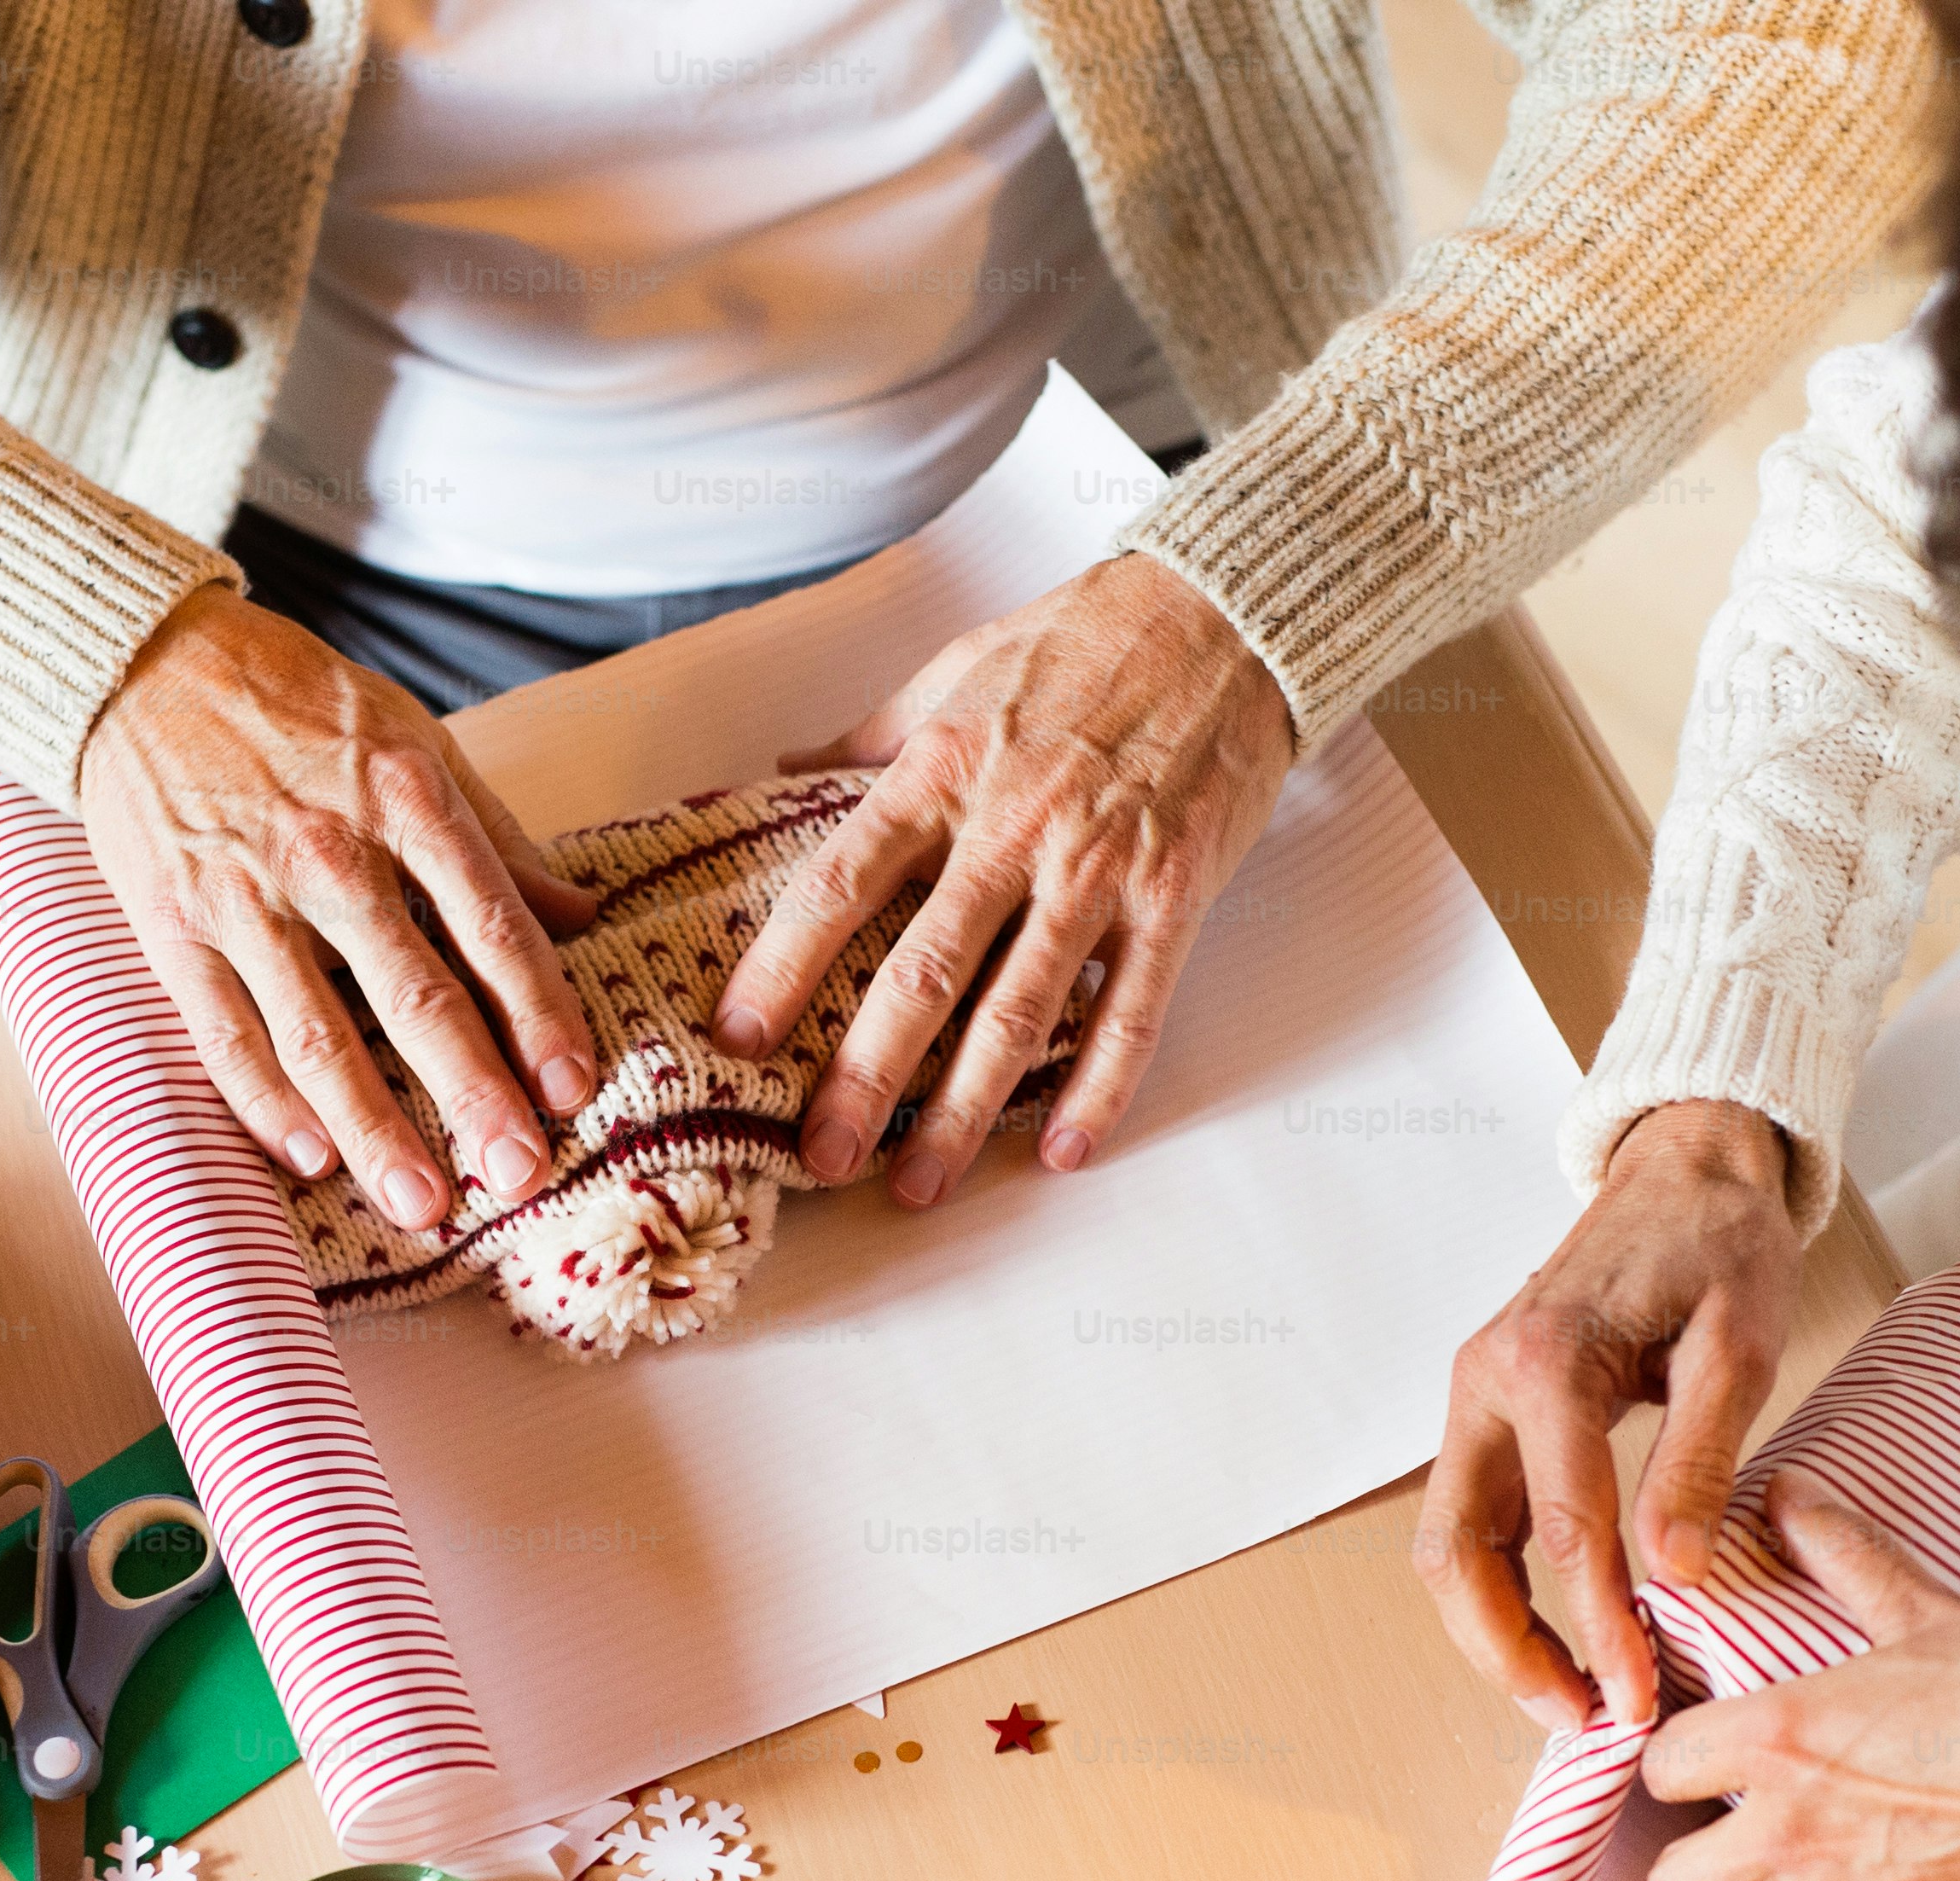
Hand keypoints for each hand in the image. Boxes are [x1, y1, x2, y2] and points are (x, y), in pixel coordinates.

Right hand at [79, 583, 604, 1231]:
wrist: (140, 662)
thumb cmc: (294, 703)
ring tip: (423, 1205)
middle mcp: (329, 851)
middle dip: (473, 1093)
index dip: (539, 1013)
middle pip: (416, 994)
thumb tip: (583, 913)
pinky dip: (266, 1103)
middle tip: (521, 1173)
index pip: (492, 925)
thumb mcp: (413, 738)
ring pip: (319, 1032)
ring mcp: (244, 894)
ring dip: (375, 1128)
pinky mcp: (171, 924)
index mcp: (406, 798)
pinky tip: (313, 1160)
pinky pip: (224, 1031)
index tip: (573, 1087)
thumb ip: (497, 835)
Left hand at [710, 554, 1294, 1206]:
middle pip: (922, 973)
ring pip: (1019, 1012)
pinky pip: (1132, 1012)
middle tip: (819, 1158)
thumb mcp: (953, 672)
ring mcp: (1099, 869)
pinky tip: (1059, 1152)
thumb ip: (866, 742)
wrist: (1222, 616)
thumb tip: (775, 778)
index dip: (782, 966)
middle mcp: (1014, 827)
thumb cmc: (1078, 643)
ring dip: (962, 1112)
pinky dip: (1098, 1089)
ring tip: (918, 1186)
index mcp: (943, 770)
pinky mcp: (1175, 896)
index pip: (841, 883)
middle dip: (863, 1077)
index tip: (737, 1038)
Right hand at [1417, 1101, 1799, 1732]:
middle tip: (1580, 1719)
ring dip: (1492, 1633)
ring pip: (1448, 1546)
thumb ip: (1702, 1458)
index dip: (1601, 1629)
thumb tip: (1672, 1573)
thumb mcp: (1738, 1345)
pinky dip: (1503, 1589)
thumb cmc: (1720, 1246)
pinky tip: (1559, 1634)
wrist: (1684, 1170)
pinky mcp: (1488, 1413)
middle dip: (1507, 1652)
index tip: (1641, 1699)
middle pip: (1456, 1554)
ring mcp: (1474, 1398)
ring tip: (1567, 1696)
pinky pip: (1475, 1520)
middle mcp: (1485, 1384)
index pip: (1565, 1534)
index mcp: (1547, 1366)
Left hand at [1642, 1470, 1959, 1880]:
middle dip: (1699, 1852)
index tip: (1710, 1753)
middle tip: (1744, 1822)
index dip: (1682, 1757)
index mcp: (1781, 1741)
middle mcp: (1791, 1836)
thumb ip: (1845, 1560)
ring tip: (1805, 1865)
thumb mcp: (1933, 1616)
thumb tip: (1791, 1498)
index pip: (1658, 1769)